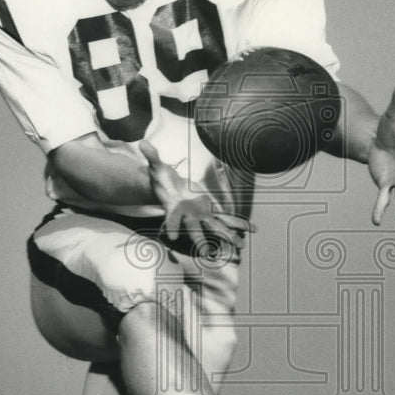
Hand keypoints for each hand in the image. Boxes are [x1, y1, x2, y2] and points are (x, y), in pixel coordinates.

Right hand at [138, 140, 253, 257]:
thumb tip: (142, 142)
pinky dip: (237, 223)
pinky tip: (251, 228)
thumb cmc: (162, 179)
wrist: (170, 189)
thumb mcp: (156, 167)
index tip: (172, 236)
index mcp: (173, 207)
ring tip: (239, 244)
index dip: (171, 226)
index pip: (170, 218)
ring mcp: (200, 215)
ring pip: (214, 228)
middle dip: (200, 241)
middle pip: (193, 230)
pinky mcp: (209, 211)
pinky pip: (225, 218)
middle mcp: (187, 215)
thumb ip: (152, 156)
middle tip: (205, 253)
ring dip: (226, 236)